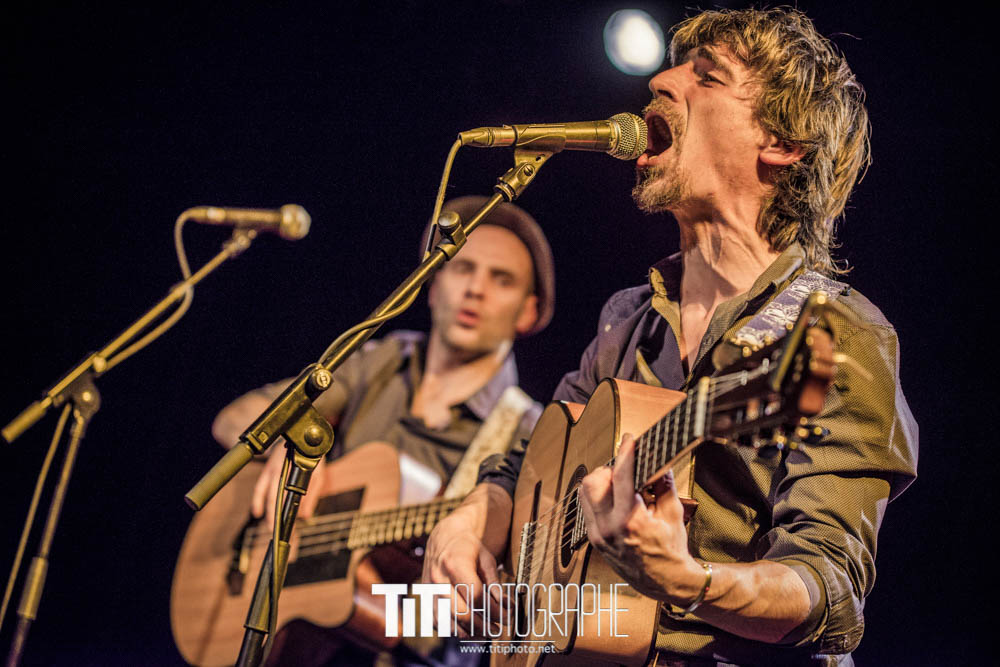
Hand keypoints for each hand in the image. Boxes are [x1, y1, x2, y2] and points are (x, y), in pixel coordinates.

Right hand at [251, 448, 325, 525]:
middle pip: (274, 497)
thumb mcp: (318, 475)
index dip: (286, 512)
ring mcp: (272, 469)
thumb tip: (306, 515)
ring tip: (269, 526)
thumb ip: (312, 495)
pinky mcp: (267, 470)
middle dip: (274, 515)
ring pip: (265, 493)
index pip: (288, 496)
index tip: (288, 526)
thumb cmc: (311, 458)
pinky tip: (257, 512)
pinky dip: (257, 500)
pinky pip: (259, 487)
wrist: (303, 436)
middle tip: (275, 531)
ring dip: (266, 510)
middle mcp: (280, 470)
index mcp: (294, 472)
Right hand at [421, 483, 510, 635]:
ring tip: (486, 633)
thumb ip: (494, 582)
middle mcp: (438, 578)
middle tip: (498, 630)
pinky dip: (453, 630)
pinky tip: (469, 629)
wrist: (444, 538)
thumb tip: (506, 605)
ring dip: (469, 631)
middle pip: (462, 612)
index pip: (476, 596)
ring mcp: (428, 589)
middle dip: (483, 625)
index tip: (507, 617)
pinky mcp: (425, 598)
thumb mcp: (486, 559)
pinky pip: (437, 622)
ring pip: (448, 621)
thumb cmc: (468, 548)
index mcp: (455, 564)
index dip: (494, 610)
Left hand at [578, 434, 703, 604]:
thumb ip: (663, 484)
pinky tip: (615, 501)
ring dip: (600, 483)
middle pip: (593, 482)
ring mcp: (598, 535)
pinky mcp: (594, 540)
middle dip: (608, 470)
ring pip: (584, 494)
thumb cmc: (671, 549)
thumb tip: (659, 459)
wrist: (664, 581)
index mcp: (631, 521)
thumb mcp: (673, 513)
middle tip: (624, 471)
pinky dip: (599, 498)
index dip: (625, 454)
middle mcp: (609, 528)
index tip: (629, 440)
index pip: (622, 477)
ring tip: (620, 486)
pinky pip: (587, 509)